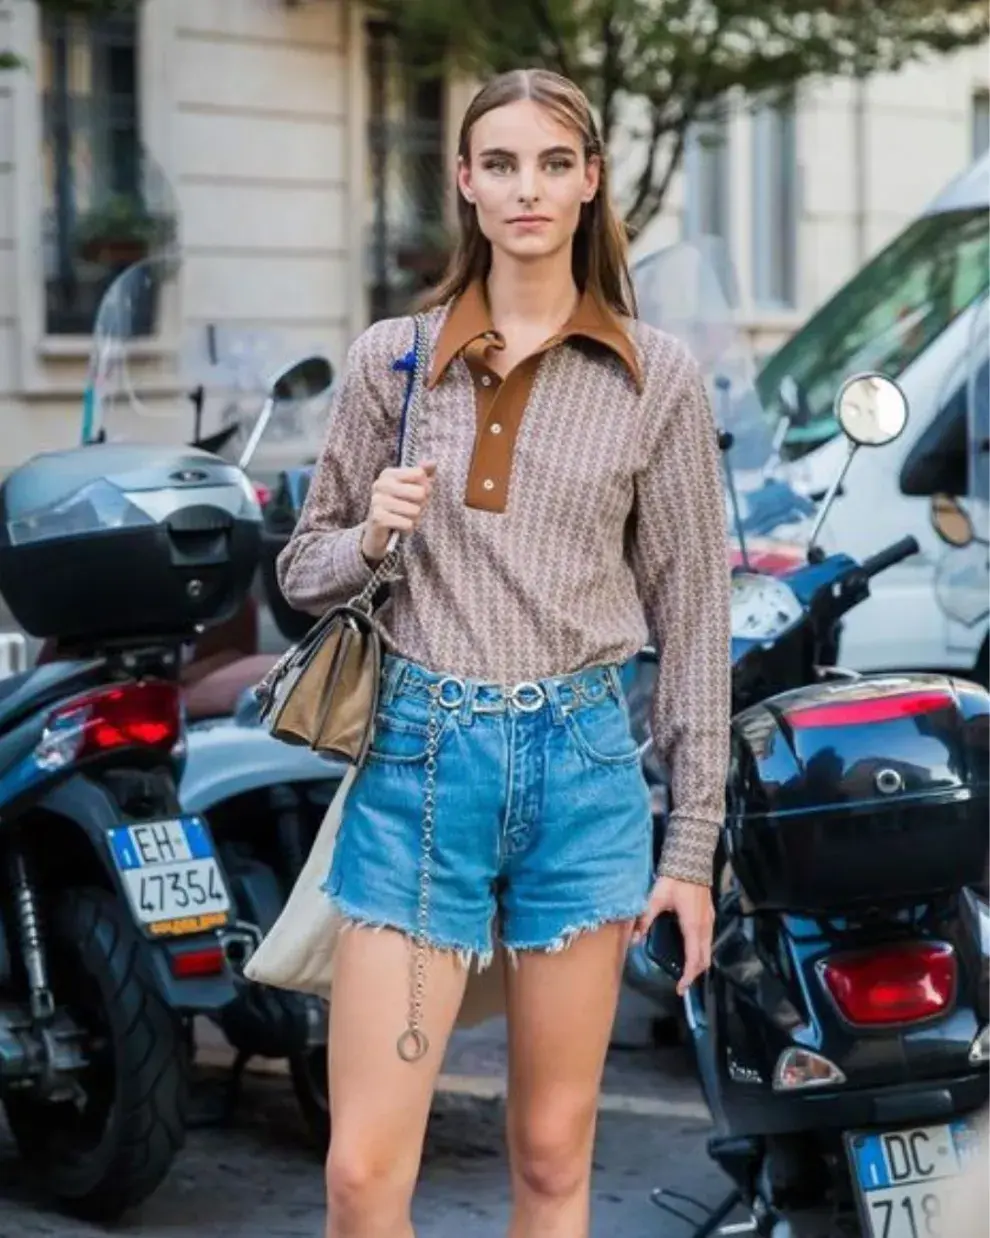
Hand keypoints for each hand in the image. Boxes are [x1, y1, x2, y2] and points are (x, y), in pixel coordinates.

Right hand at [361, 462, 436, 561]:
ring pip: (415, 511)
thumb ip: (423, 474)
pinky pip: (408, 524)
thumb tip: (433, 462)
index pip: (420, 474)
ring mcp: (377, 501)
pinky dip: (408, 529)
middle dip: (421, 505)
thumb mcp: (412, 488)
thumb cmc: (399, 508)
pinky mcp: (378, 518)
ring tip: (404, 519)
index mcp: (388, 474)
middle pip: (420, 492)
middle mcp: (381, 484)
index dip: (426, 487)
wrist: (377, 532)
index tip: (418, 496)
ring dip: (414, 519)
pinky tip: (399, 527)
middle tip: (411, 510)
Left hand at [631, 876, 713, 995]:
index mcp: (693, 926)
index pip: (694, 959)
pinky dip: (701, 950)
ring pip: (708, 949)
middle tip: (681, 982)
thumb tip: (633, 940)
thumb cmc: (674, 880)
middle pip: (705, 958)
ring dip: (699, 962)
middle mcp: (705, 927)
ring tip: (685, 969)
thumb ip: (645, 919)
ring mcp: (709, 921)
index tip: (680, 988)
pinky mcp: (709, 915)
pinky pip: (708, 940)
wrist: (691, 860)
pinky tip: (689, 949)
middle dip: (695, 973)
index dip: (688, 977)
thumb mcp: (655, 899)